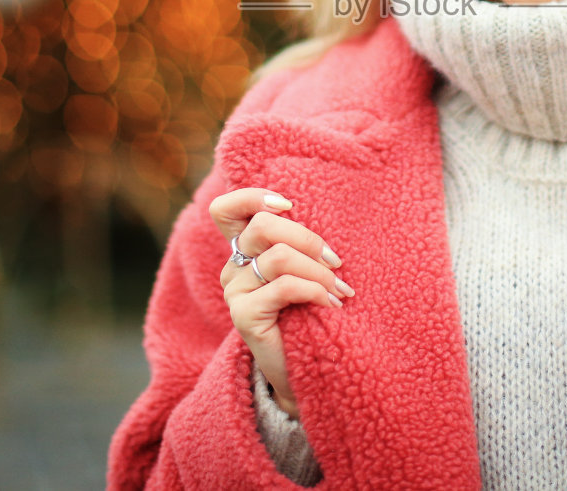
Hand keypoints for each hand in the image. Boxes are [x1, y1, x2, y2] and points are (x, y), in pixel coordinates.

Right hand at [211, 187, 353, 419]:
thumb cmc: (311, 312)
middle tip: (336, 261)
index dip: (252, 197)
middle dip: (307, 238)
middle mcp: (233, 267)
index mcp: (245, 250)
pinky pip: (284, 287)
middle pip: (262, 226)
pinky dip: (315, 291)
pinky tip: (332, 305)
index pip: (226, 210)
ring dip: (319, 271)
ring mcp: (234, 291)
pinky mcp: (242, 316)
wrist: (306, 370)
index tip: (288, 205)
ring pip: (278, 257)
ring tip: (340, 289)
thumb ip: (300, 244)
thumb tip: (327, 214)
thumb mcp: (306, 270)